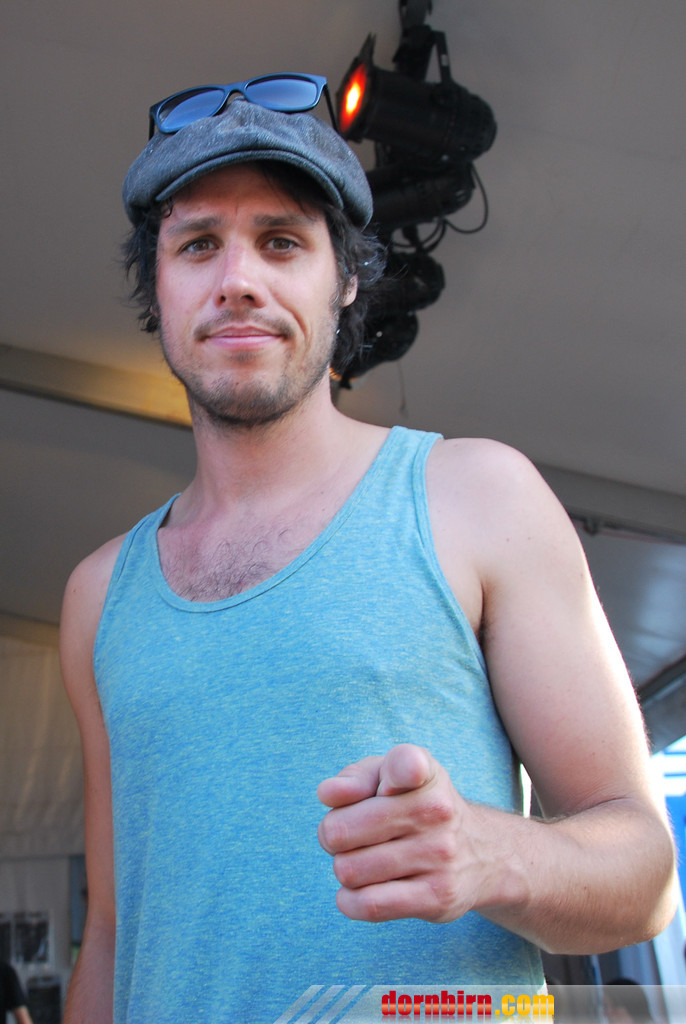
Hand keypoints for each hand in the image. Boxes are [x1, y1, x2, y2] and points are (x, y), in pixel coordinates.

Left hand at [317, 743, 482, 922]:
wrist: (481, 853)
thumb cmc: (413, 806)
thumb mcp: (388, 776)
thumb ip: (354, 777)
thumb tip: (328, 795)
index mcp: (422, 771)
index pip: (406, 764)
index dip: (391, 774)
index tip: (387, 787)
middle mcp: (436, 810)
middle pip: (339, 832)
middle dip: (332, 836)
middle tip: (351, 837)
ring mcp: (439, 855)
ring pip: (348, 871)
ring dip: (345, 869)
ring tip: (364, 861)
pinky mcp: (437, 897)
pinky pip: (368, 905)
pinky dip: (350, 900)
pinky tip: (359, 890)